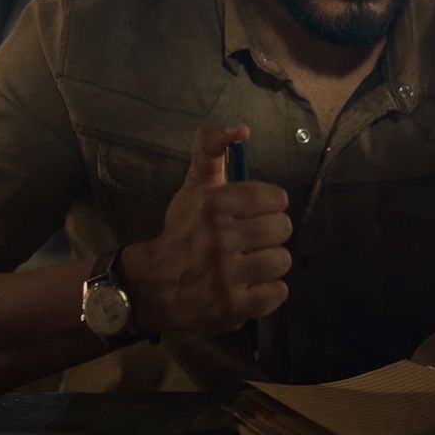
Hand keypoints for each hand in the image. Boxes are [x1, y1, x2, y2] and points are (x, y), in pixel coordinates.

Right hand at [119, 125, 291, 334]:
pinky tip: (249, 286)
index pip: (276, 197)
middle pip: (283, 229)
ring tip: (249, 265)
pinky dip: (268, 291)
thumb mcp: (194, 187)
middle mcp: (222, 238)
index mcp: (215, 205)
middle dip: (270, 234)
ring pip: (283, 260)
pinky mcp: (234, 307)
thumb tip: (241, 127)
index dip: (268, 206)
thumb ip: (211, 150)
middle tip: (251, 241)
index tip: (252, 214)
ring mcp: (228, 275)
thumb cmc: (182, 232)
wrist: (152, 285)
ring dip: (270, 263)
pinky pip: (279, 293)